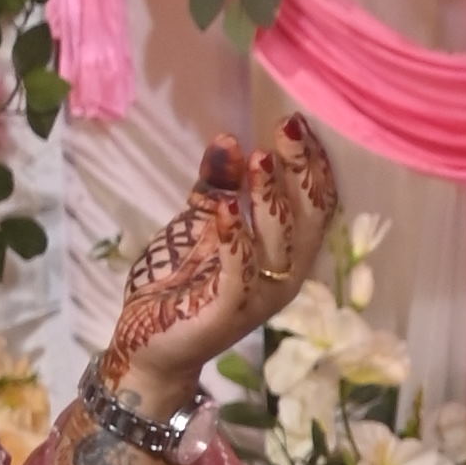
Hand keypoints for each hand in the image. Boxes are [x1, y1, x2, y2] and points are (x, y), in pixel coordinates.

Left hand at [94, 113, 335, 419]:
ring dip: (269, 199)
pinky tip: (225, 208)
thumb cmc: (183, 282)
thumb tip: (229, 138)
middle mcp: (285, 274)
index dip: (312, 164)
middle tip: (287, 126)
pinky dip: (233, 240)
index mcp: (287, 252)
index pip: (315, 204)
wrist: (150, 342)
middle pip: (305, 218)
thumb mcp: (203, 223)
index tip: (298, 122)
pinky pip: (238, 273)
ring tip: (259, 158)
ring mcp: (260, 295)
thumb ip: (219, 185)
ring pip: (278, 243)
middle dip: (297, 171)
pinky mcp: (228, 311)